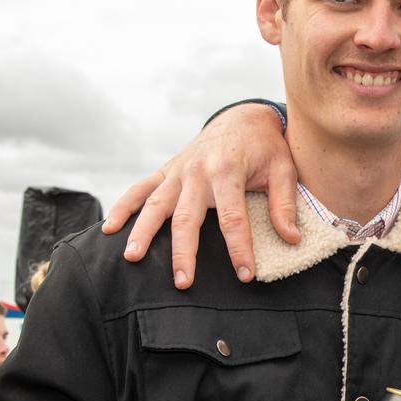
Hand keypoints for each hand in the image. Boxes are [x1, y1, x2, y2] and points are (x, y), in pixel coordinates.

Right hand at [101, 103, 298, 288]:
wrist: (243, 118)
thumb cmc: (266, 147)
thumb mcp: (284, 169)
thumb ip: (284, 204)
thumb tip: (291, 239)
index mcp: (228, 170)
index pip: (233, 218)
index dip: (239, 248)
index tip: (246, 275)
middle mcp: (197, 171)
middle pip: (186, 217)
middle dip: (184, 252)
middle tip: (183, 282)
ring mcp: (178, 171)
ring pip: (155, 205)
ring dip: (142, 232)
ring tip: (132, 259)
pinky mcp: (167, 171)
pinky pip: (140, 190)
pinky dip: (123, 208)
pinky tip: (109, 229)